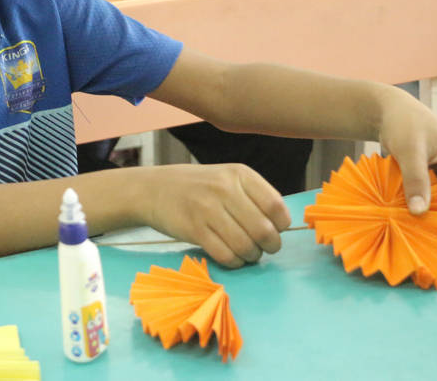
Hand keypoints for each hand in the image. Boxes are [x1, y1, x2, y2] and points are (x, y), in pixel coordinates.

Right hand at [144, 163, 290, 267]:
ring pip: (246, 246)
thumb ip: (253, 197)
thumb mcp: (228, 179)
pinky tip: (232, 257)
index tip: (276, 230)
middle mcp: (225, 189)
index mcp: (240, 174)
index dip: (281, 225)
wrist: (155, 189)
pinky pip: (225, 255)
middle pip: (264, 230)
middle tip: (264, 248)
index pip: (276, 206)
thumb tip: (280, 227)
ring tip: (247, 253)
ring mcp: (207, 209)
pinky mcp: (194, 229)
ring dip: (252, 256)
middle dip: (270, 246)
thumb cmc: (198, 187)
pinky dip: (234, 262)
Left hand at [377, 91, 436, 215]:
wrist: (390, 112)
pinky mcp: (432, 181)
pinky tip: (401, 200)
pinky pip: (431, 200)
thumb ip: (415, 179)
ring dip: (429, 209)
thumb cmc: (406, 122)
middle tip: (418, 212)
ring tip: (405, 204)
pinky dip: (419, 203)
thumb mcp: (410, 150)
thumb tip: (419, 212)